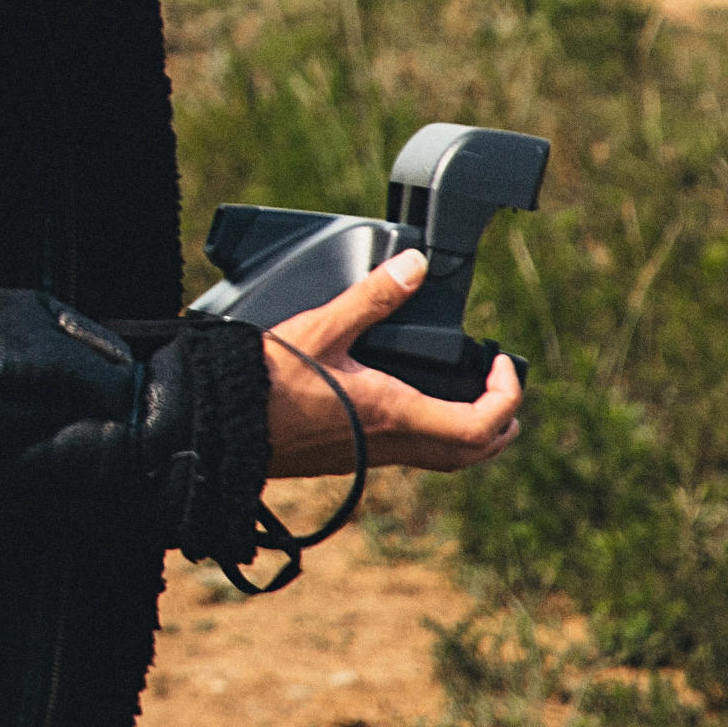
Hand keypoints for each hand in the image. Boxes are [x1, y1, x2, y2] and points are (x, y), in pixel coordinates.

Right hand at [257, 249, 527, 480]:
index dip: (506, 395)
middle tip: (496, 384)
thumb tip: (415, 266)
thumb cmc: (268, 381)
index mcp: (397, 413)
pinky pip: (411, 455)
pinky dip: (433, 433)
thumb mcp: (323, 327)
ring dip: (469, 431)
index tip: (498, 362)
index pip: (482, 425)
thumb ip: (373, 297)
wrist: (221, 422)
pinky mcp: (351, 460)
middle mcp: (391, 444)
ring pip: (444, 458)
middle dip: (501, 421)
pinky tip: (409, 402)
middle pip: (474, 453)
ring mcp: (371, 458)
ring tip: (464, 393)